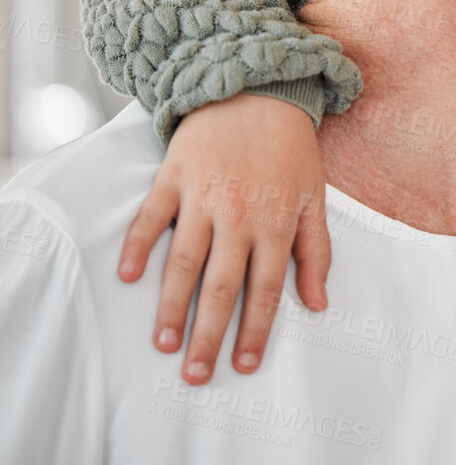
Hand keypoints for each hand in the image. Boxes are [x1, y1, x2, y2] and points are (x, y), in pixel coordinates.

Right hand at [115, 93, 329, 383]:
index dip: (255, 330)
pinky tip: (129, 277)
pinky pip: (151, 217)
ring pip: (184, 262)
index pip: (266, 290)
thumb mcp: (314, 198)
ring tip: (164, 343)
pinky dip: (138, 246)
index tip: (243, 365)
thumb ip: (316, 252)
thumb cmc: (289, 150)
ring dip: (172, 306)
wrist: (257, 90)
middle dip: (209, 335)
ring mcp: (204, 197)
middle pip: (221, 287)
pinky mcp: (174, 177)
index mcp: (275, 224)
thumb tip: (318, 303)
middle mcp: (239, 216)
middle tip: (196, 374)